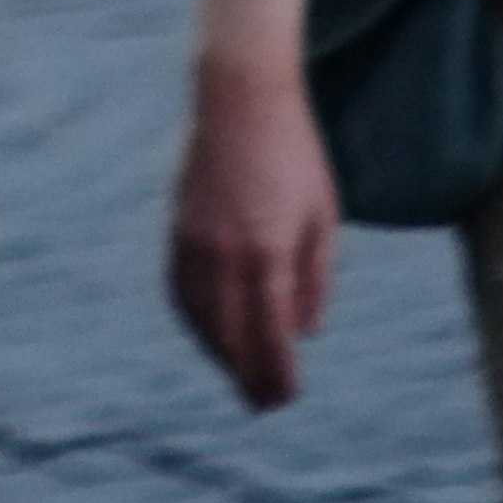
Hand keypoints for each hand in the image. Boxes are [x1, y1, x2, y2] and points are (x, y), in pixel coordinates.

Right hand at [167, 60, 340, 410]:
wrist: (240, 97)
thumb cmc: (294, 154)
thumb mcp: (324, 214)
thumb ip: (316, 278)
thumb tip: (305, 334)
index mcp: (268, 251)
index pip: (271, 335)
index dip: (277, 374)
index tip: (285, 399)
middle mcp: (226, 254)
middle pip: (233, 337)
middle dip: (248, 377)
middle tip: (264, 405)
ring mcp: (196, 242)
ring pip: (201, 320)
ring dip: (219, 355)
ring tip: (239, 376)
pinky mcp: (178, 229)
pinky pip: (180, 292)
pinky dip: (194, 322)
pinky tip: (210, 334)